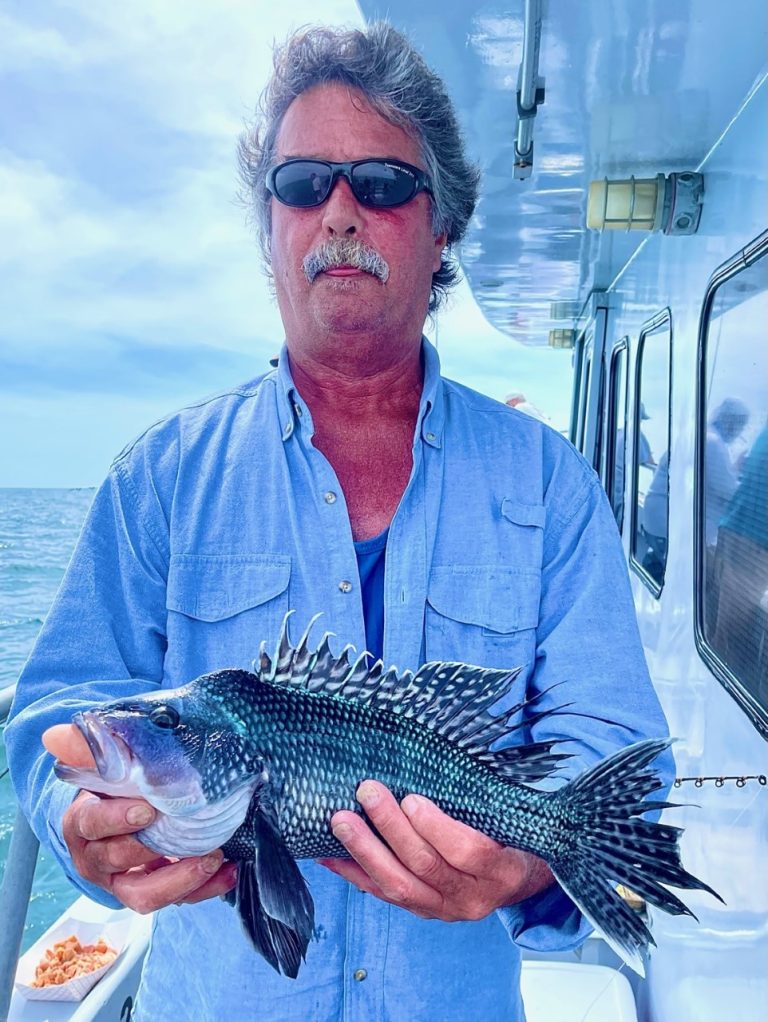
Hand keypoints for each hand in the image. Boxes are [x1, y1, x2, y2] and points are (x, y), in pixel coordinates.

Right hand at [47, 724, 236, 912]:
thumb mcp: (109, 761)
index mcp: (82, 822)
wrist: (134, 801)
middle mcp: (96, 857)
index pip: (90, 824)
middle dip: (151, 848)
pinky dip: (204, 889)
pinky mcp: (151, 891)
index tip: (147, 809)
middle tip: (189, 832)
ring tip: (213, 857)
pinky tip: (228, 872)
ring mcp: (122, 880)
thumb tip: (55, 735)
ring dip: (180, 880)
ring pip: (143, 895)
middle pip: (116, 859)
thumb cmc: (121, 778)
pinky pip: (176, 900)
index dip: (116, 818)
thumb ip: (90, 748)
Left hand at [318, 781, 553, 921]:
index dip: (436, 827)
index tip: (412, 798)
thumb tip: (438, 759)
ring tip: (340, 821)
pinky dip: (354, 873)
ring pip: (398, 886)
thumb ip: (482, 799)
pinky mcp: (420, 910)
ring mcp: (443, 910)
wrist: (515, 880)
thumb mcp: (509, 817)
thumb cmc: (511, 836)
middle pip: (425, 866)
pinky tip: (328, 854)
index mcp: (500, 870)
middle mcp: (471, 898)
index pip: (467, 852)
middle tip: (367, 792)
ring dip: (365, 851)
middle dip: (391, 828)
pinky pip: (382, 895)